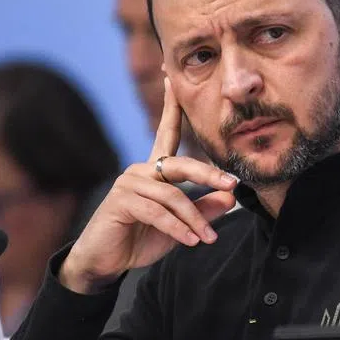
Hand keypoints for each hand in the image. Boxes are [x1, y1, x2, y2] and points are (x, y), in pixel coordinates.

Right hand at [60, 78, 238, 293]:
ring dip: (194, 220)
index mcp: (155, 169)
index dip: (172, 105)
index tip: (172, 77)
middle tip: (233, 185)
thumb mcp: (181, 224)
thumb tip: (229, 196)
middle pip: (181, 164)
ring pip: (174, 197)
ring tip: (208, 238)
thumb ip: (202, 209)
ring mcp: (129, 184)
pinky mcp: (121, 202)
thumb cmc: (142, 238)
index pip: (166, 131)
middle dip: (209, 174)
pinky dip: (178, 229)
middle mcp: (141, 170)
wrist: (106, 262)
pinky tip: (191, 241)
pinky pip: (159, 213)